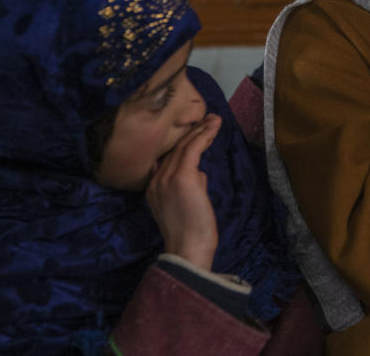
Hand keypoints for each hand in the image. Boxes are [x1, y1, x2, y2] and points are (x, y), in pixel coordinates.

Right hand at [146, 113, 220, 269]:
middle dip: (193, 132)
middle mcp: (156, 180)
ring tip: (214, 119)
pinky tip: (213, 127)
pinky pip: (193, 149)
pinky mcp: (182, 178)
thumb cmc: (192, 233)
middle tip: (207, 119)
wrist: (188, 250)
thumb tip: (200, 172)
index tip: (196, 131)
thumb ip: (191, 185)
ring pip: (185, 147)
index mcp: (154, 187)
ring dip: (202, 130)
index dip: (183, 143)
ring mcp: (167, 178)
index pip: (168, 158)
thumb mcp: (187, 204)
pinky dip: (204, 136)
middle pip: (175, 149)